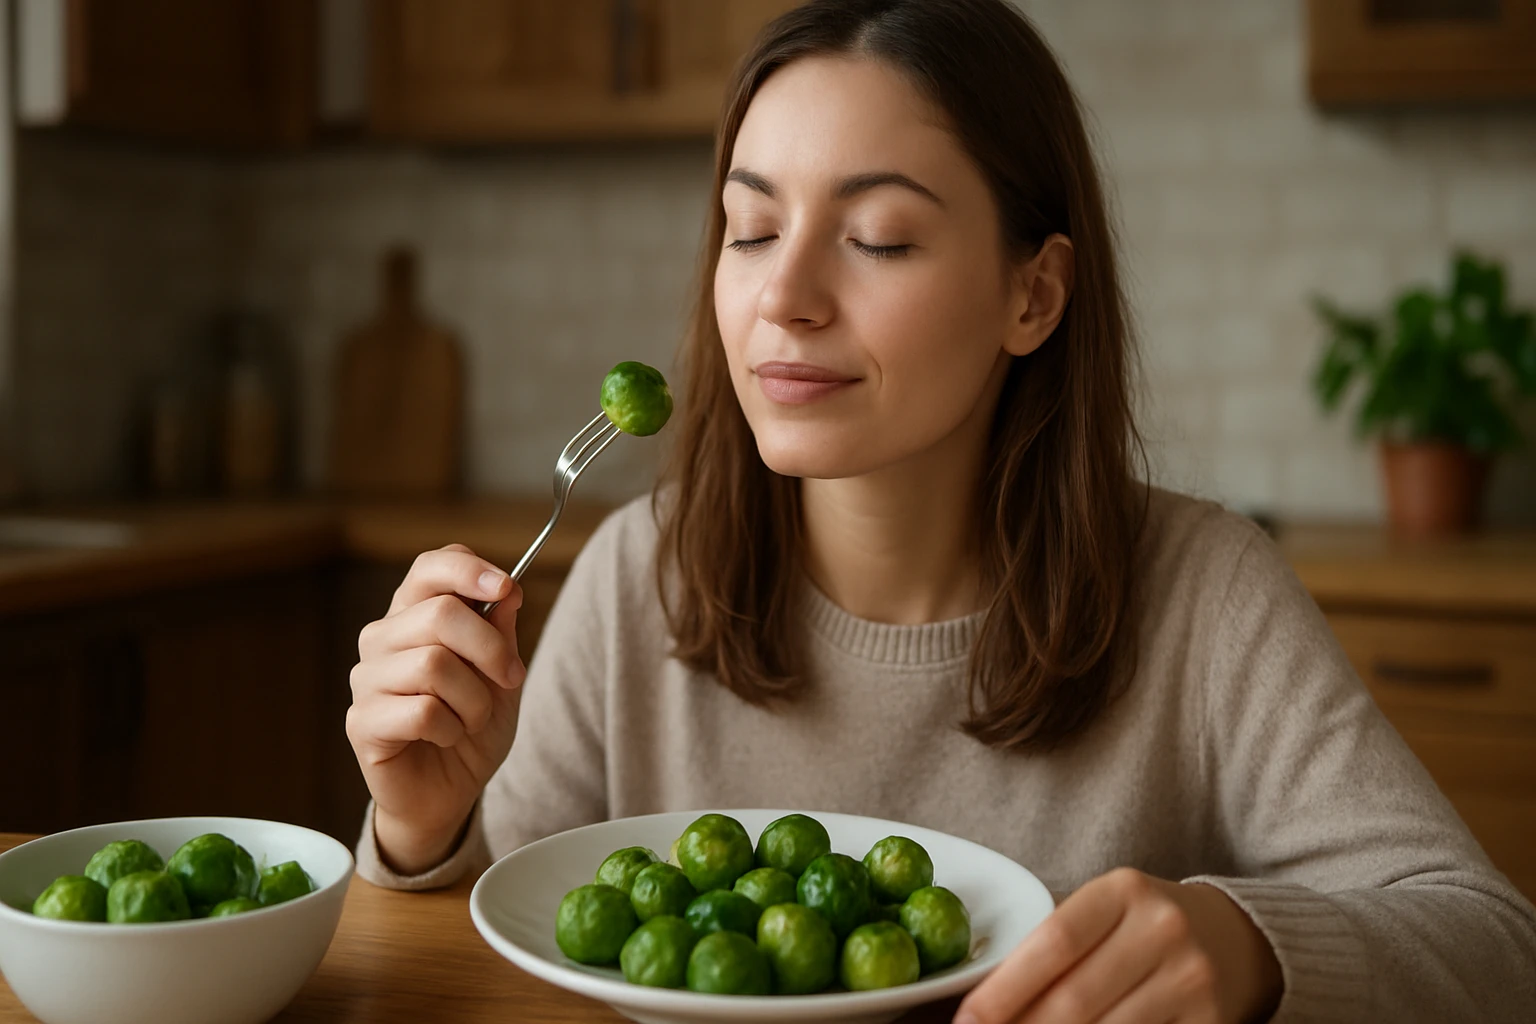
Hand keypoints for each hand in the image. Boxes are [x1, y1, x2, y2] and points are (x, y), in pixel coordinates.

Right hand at [345, 544, 526, 874]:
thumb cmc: (471, 727)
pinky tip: (446, 739)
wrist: (450, 792)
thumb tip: (507, 590)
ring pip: (433, 664)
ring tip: (472, 719)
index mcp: (414, 614)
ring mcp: (366, 678)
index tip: (506, 588)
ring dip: (474, 699)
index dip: (468, 570)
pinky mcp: (361, 721)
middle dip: (490, 648)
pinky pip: (422, 711)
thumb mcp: (501, 677)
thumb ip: (501, 633)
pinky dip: (452, 728)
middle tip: (510, 679)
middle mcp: (382, 638)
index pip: (430, 567)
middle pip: (440, 613)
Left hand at [955, 868, 1281, 1023]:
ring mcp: (1191, 978)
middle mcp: (1162, 928)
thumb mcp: (1102, 911)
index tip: (967, 1022)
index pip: (1052, 943)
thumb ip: (1050, 943)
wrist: (1233, 938)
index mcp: (1122, 890)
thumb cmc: (1141, 925)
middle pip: (1074, 999)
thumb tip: (978, 998)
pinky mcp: (1210, 1022)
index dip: (1003, 990)